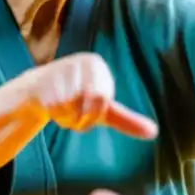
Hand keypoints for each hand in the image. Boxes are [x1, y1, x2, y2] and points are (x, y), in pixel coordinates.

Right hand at [31, 53, 157, 139]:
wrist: (40, 91)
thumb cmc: (78, 99)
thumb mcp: (104, 109)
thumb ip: (128, 120)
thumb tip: (154, 132)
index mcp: (96, 65)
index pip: (102, 99)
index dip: (94, 113)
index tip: (88, 107)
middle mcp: (78, 63)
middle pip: (88, 105)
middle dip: (82, 119)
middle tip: (76, 114)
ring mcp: (59, 71)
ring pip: (70, 110)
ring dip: (67, 119)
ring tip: (63, 107)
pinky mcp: (43, 82)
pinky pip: (54, 110)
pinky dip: (55, 116)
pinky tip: (51, 106)